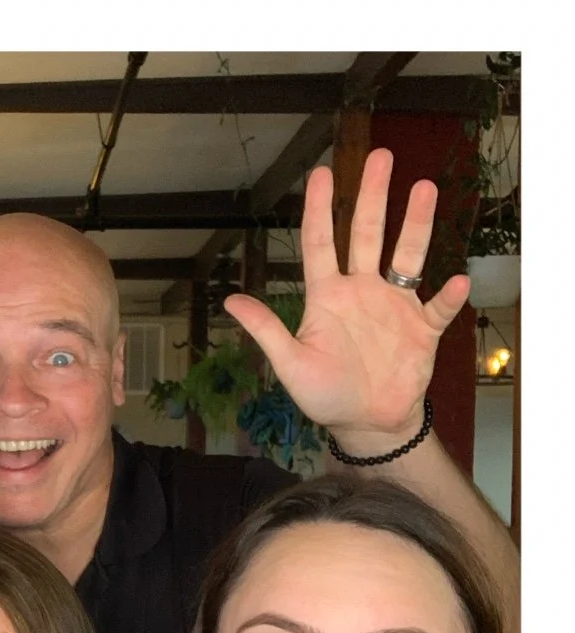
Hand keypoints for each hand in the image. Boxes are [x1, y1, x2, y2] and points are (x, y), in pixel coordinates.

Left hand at [224, 149, 470, 443]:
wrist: (365, 423)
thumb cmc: (324, 395)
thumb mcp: (290, 364)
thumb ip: (266, 330)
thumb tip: (229, 301)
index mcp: (328, 297)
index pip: (320, 243)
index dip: (319, 209)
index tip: (321, 173)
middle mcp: (362, 291)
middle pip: (368, 234)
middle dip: (373, 195)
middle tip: (380, 156)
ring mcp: (395, 306)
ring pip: (408, 255)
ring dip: (416, 224)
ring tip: (424, 188)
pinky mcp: (423, 328)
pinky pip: (439, 307)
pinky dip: (449, 297)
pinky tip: (456, 282)